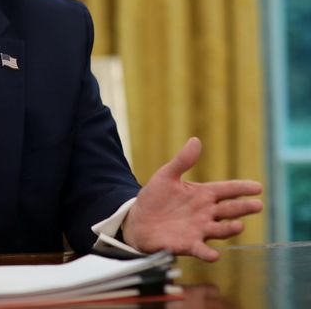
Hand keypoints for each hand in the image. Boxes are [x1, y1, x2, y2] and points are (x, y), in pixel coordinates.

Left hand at [122, 137, 262, 261]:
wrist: (137, 220)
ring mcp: (198, 229)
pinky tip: (214, 254)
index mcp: (203, 194)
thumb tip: (195, 140)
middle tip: (257, 205)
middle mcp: (205, 213)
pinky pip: (201, 249)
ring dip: (229, 229)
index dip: (242, 188)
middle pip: (229, 210)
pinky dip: (208, 253)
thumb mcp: (166, 175)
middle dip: (243, 208)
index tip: (258, 187)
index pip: (227, 190)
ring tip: (239, 225)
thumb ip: (182, 161)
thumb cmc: (155, 198)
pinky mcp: (187, 244)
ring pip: (219, 229)